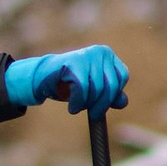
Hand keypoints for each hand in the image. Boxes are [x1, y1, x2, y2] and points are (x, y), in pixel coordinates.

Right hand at [6, 44, 129, 115]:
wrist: (43, 79)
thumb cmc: (70, 84)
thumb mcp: (93, 90)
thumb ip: (110, 95)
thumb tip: (123, 102)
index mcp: (107, 55)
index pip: (122, 77)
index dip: (113, 94)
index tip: (102, 105)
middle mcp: (100, 51)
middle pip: (111, 85)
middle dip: (101, 104)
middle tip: (93, 114)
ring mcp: (86, 55)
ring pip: (97, 88)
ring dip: (87, 104)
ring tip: (77, 107)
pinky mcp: (73, 63)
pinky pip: (82, 88)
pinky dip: (78, 102)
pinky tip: (72, 107)